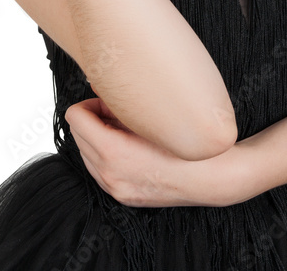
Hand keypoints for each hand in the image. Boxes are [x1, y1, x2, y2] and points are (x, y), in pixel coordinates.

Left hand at [65, 96, 233, 207]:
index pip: (75, 118)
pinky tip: (129, 146)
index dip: (88, 104)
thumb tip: (97, 90)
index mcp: (113, 152)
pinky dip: (105, 155)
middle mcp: (109, 174)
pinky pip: (99, 170)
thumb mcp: (150, 116)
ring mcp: (115, 188)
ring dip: (97, 137)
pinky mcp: (123, 196)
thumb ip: (118, 103)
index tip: (106, 101)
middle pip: (77, 134)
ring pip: (85, 153)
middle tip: (117, 112)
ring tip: (125, 129)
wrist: (211, 177)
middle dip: (92, 119)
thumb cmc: (185, 141)